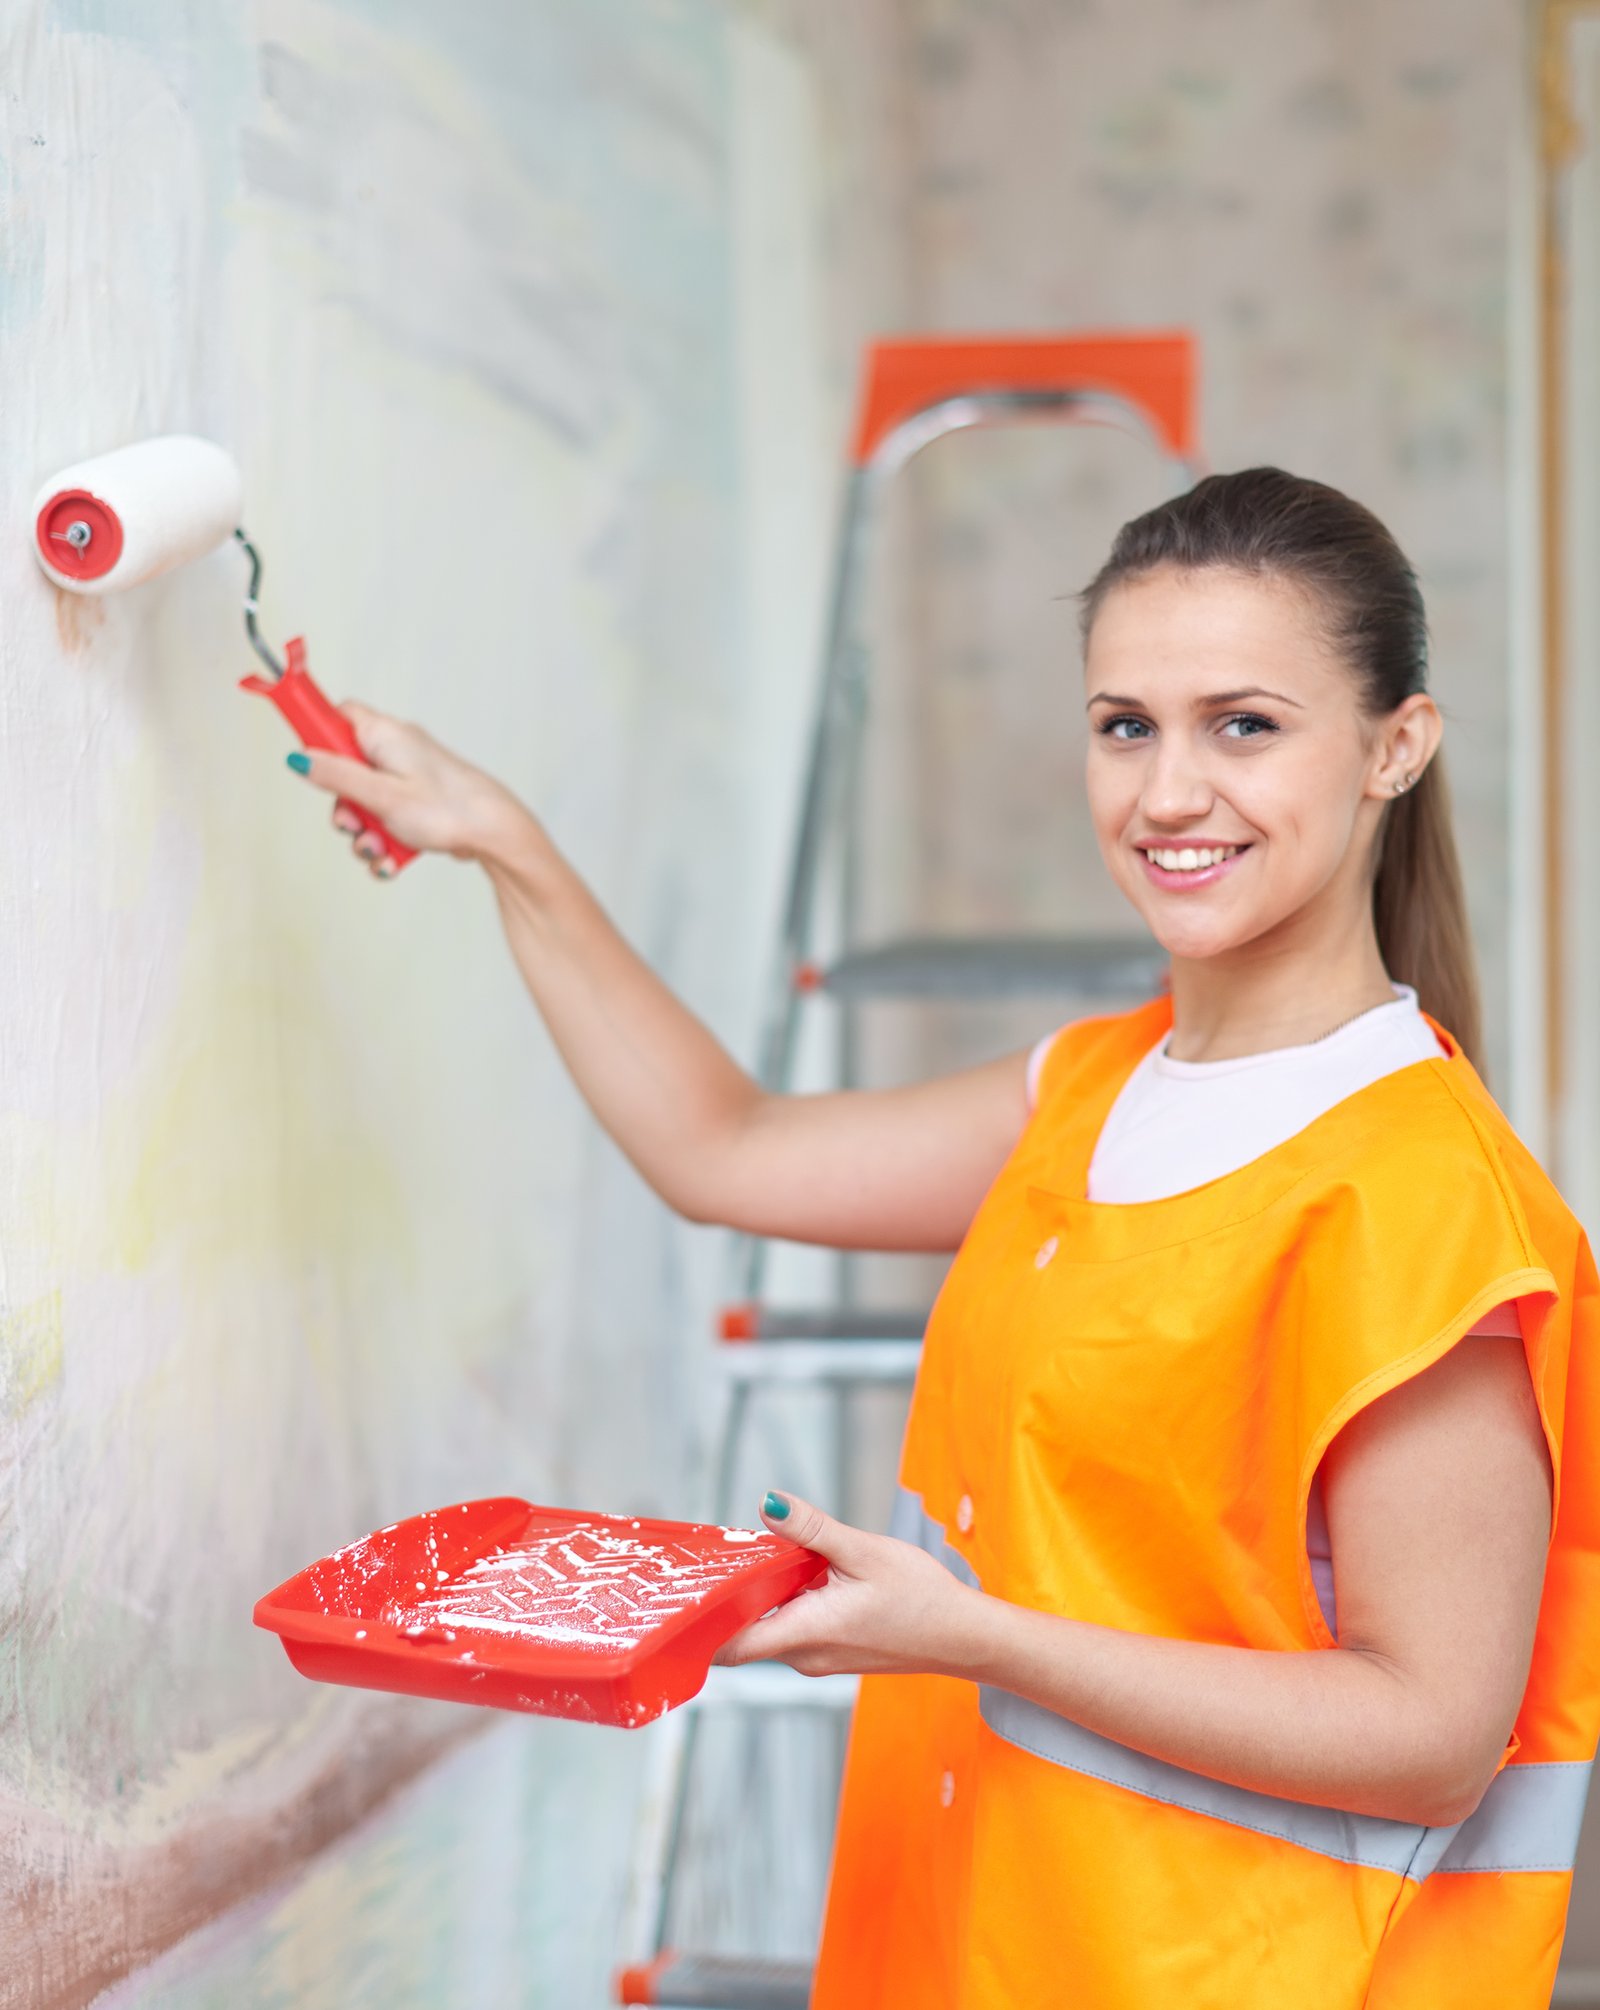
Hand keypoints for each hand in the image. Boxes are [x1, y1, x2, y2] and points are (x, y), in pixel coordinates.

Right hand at [287, 702, 529, 873]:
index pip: (337, 715)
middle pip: (345, 770)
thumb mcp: (381, 795)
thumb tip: (299, 758)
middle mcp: (396, 751)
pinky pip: (387, 821)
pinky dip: (385, 843)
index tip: (306, 760)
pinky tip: (391, 862)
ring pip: (365, 803)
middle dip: (345, 807)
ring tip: (379, 850)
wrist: (495, 833)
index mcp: (385, 735)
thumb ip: (337, 777)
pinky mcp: (418, 804)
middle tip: (355, 825)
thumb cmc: (447, 808)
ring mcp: (408, 779)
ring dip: (365, 834)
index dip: (316, 733)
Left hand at [713, 1491, 984, 1677]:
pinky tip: (795, 1571)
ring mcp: (819, 1658)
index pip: (730, 1646)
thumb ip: (812, 1530)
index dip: (699, 1626)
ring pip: (769, 1628)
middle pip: (744, 1633)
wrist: (964, 1637)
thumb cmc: (922, 1598)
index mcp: (806, 1632)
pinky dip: (784, 1603)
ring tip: (756, 1554)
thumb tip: (768, 1503)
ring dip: (760, 1596)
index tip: (680, 1596)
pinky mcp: (832, 1651)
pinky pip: (792, 1629)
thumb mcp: (865, 1551)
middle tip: (716, 1554)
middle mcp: (805, 1655)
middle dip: (728, 1596)